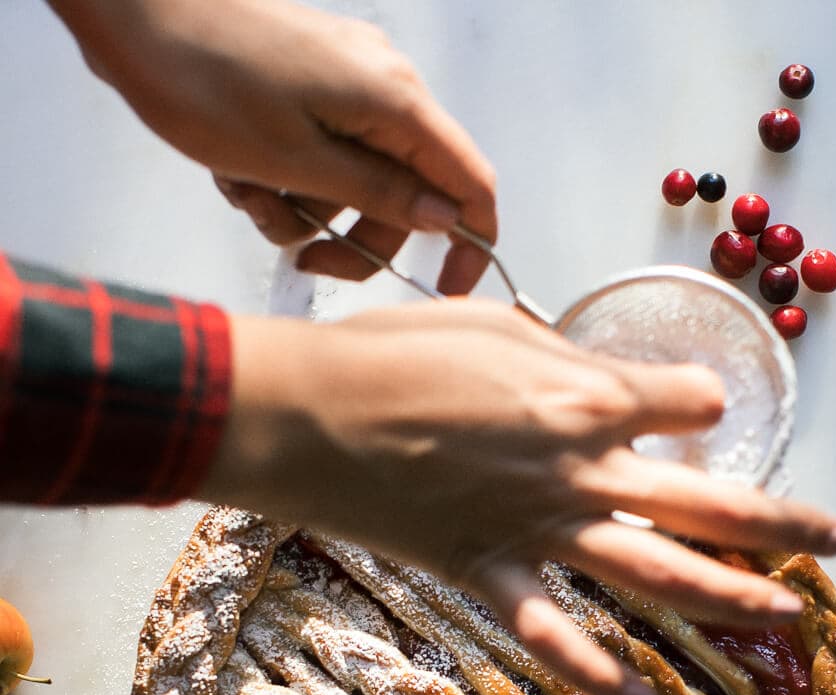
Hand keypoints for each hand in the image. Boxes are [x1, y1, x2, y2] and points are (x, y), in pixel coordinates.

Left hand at [50, 0, 496, 292]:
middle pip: (405, 195)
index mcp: (394, 100)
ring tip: (248, 193)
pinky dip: (285, 181)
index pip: (470, 183)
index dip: (468, 246)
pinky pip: (320, 157)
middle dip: (356, 238)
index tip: (444, 293)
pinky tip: (238, 172)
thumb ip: (380, 193)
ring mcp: (345, 83)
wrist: (133, 11)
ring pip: (354, 183)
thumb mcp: (297, 160)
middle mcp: (382, 86)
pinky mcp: (309, 87)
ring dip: (305, 210)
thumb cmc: (204, 77)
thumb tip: (447, 220)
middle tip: (306, 260)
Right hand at [201, 300, 835, 694]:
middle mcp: (582, 467)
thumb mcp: (491, 328)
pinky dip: (602, 677)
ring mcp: (540, 530)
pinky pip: (556, 637)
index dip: (697, 401)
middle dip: (784, 520)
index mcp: (585, 394)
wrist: (305, 413)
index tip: (690, 407)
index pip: (688, 402)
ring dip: (734, 596)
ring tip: (793, 617)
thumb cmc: (390, 353)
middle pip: (710, 499)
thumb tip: (596, 382)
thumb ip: (560, 361)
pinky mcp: (490, 574)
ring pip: (659, 572)